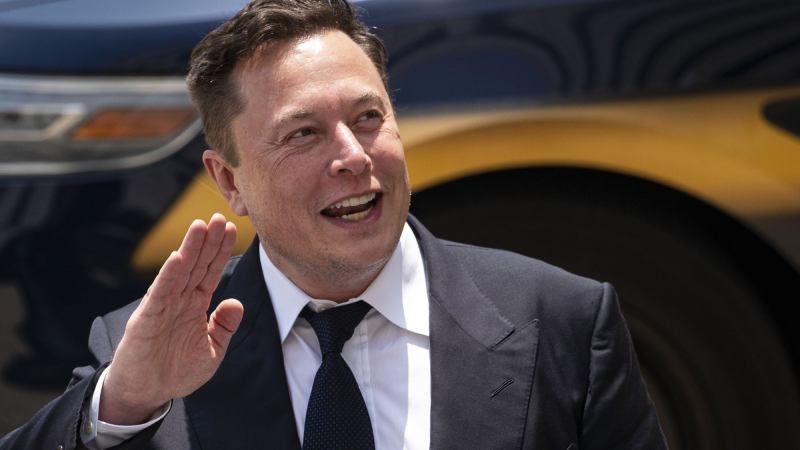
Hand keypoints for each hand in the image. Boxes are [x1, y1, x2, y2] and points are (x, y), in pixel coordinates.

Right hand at [100, 213, 243, 423]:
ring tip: (200, 226)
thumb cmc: (176, 371)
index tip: (231, 229)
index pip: (210, 271)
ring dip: (189, 249)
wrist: (146, 392)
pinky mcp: (147, 318)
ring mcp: (163, 306)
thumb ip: (224, 327)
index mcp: (195, 304)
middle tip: (219, 217)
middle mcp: (179, 299)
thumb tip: (236, 303)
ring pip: (179, 272)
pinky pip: (159, 293)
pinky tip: (178, 258)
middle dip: (208, 241)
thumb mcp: (212, 351)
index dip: (220, 250)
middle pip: (196, 264)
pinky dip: (168, 275)